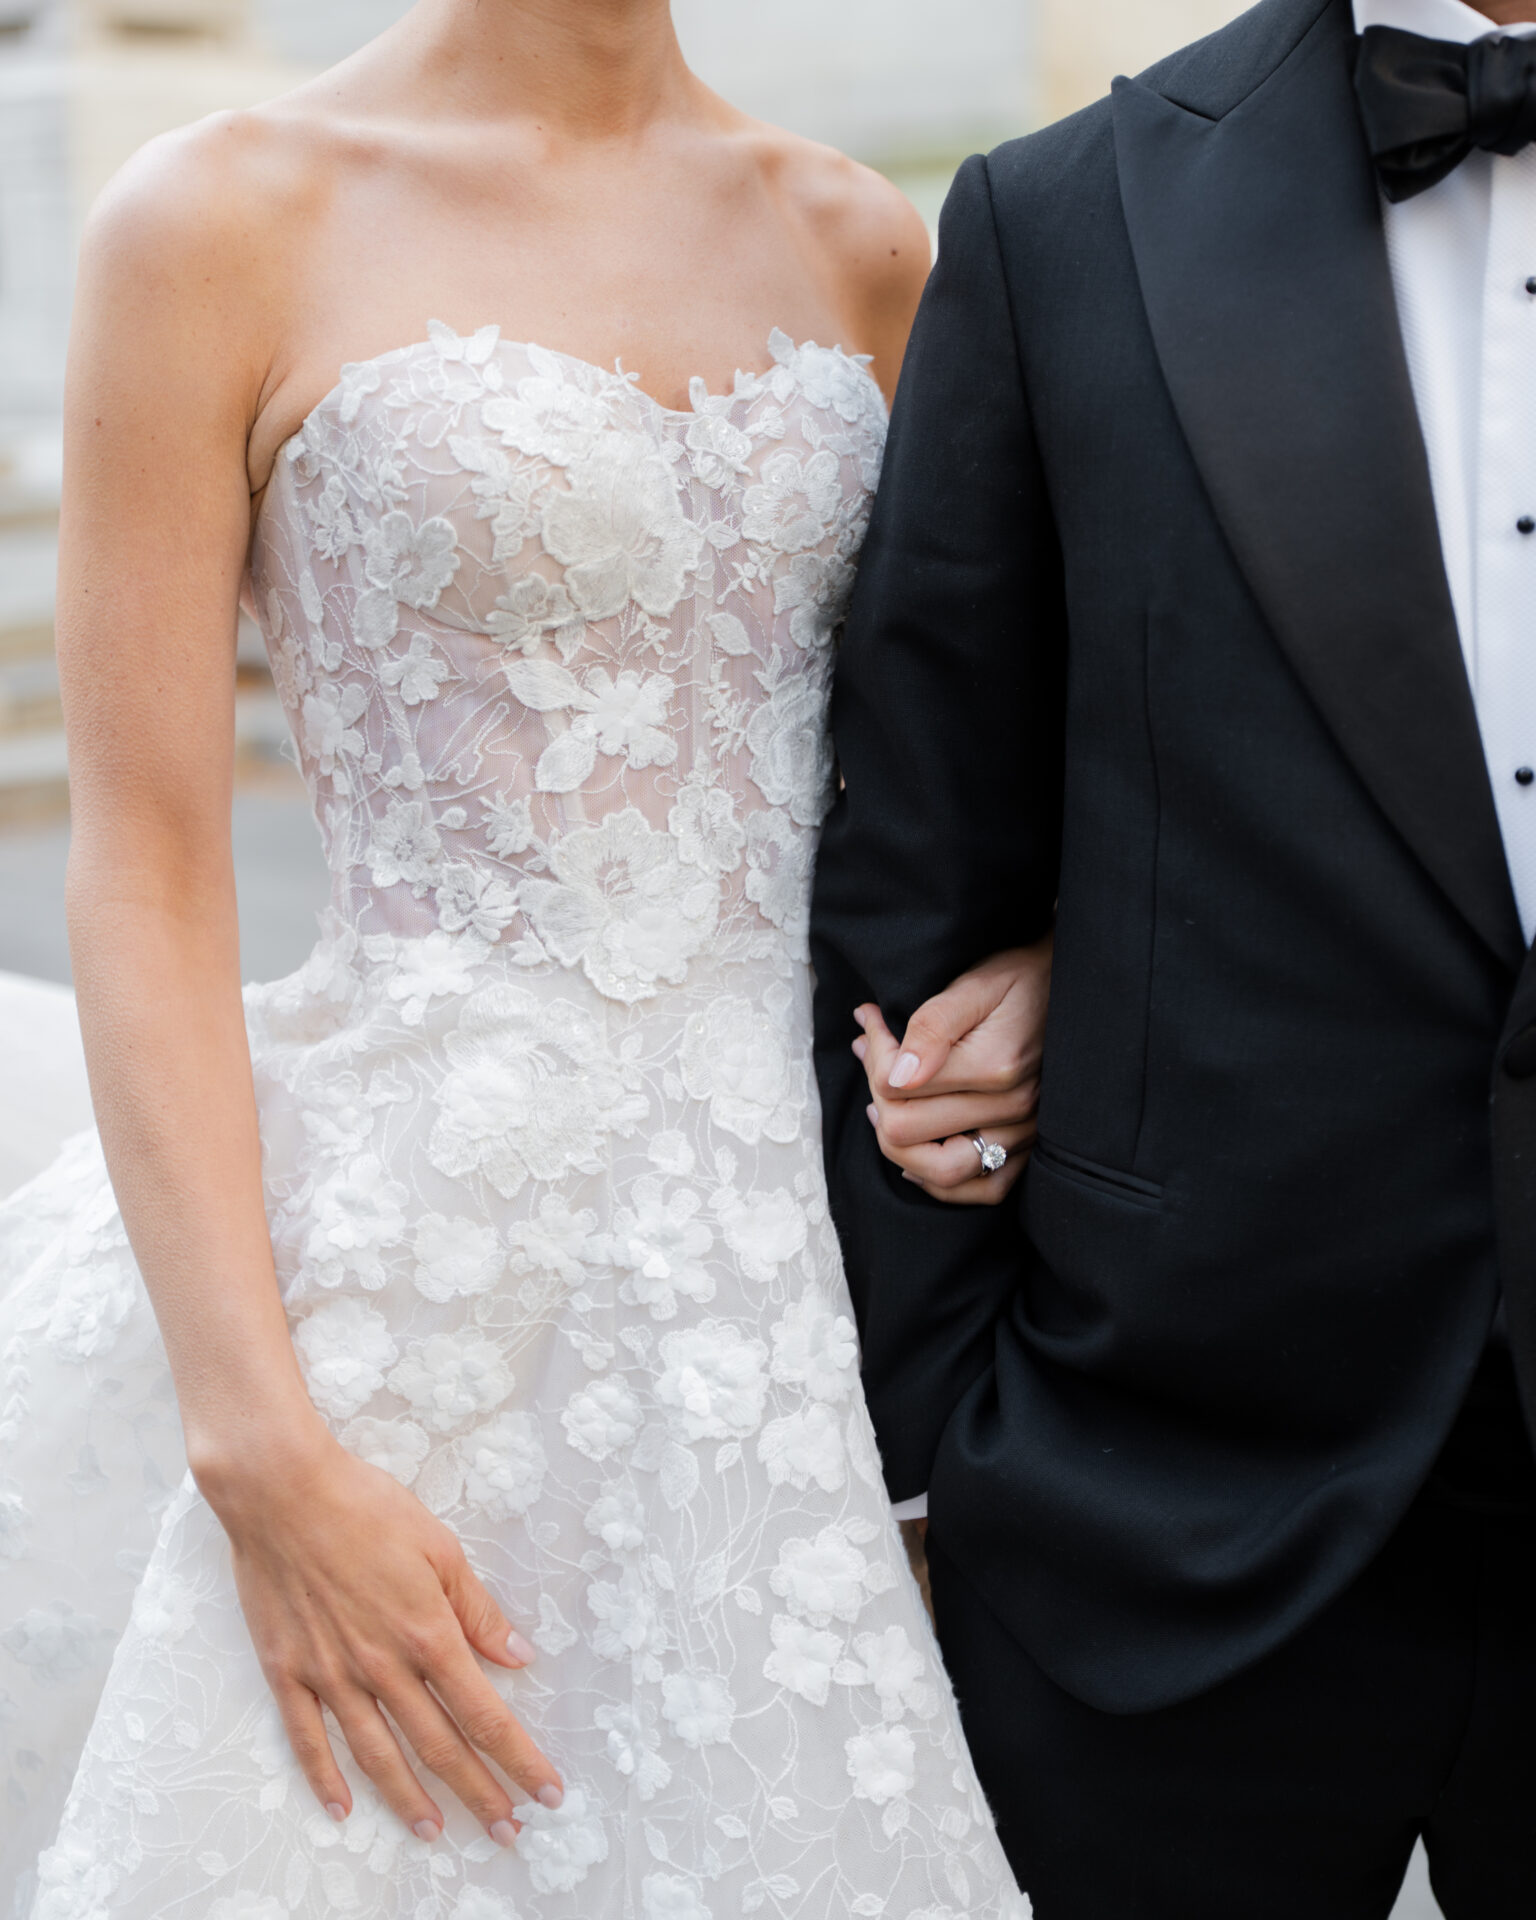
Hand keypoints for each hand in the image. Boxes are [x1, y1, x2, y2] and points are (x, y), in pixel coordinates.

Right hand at [203, 1428, 561, 1843]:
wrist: (282, 1492)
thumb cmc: (367, 1507)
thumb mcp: (439, 1547)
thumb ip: (478, 1610)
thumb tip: (519, 1657)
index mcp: (427, 1634)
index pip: (484, 1713)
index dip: (518, 1758)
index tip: (546, 1792)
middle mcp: (381, 1666)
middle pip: (438, 1746)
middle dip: (478, 1793)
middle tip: (506, 1831)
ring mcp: (330, 1675)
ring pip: (377, 1754)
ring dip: (409, 1798)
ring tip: (434, 1830)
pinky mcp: (286, 1672)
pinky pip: (307, 1740)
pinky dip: (325, 1780)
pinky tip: (342, 1810)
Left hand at [853, 936, 1051, 1206]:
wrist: (1074, 990)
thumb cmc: (1019, 980)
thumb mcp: (974, 985)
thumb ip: (932, 1027)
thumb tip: (897, 1077)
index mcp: (996, 1068)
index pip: (899, 1088)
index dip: (874, 1055)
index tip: (872, 1022)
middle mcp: (1016, 1110)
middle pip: (908, 1133)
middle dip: (877, 1094)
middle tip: (873, 1056)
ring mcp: (1026, 1134)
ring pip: (941, 1173)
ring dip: (898, 1145)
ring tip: (884, 1107)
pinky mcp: (1031, 1147)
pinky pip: (985, 1189)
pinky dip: (943, 1182)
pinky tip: (918, 1156)